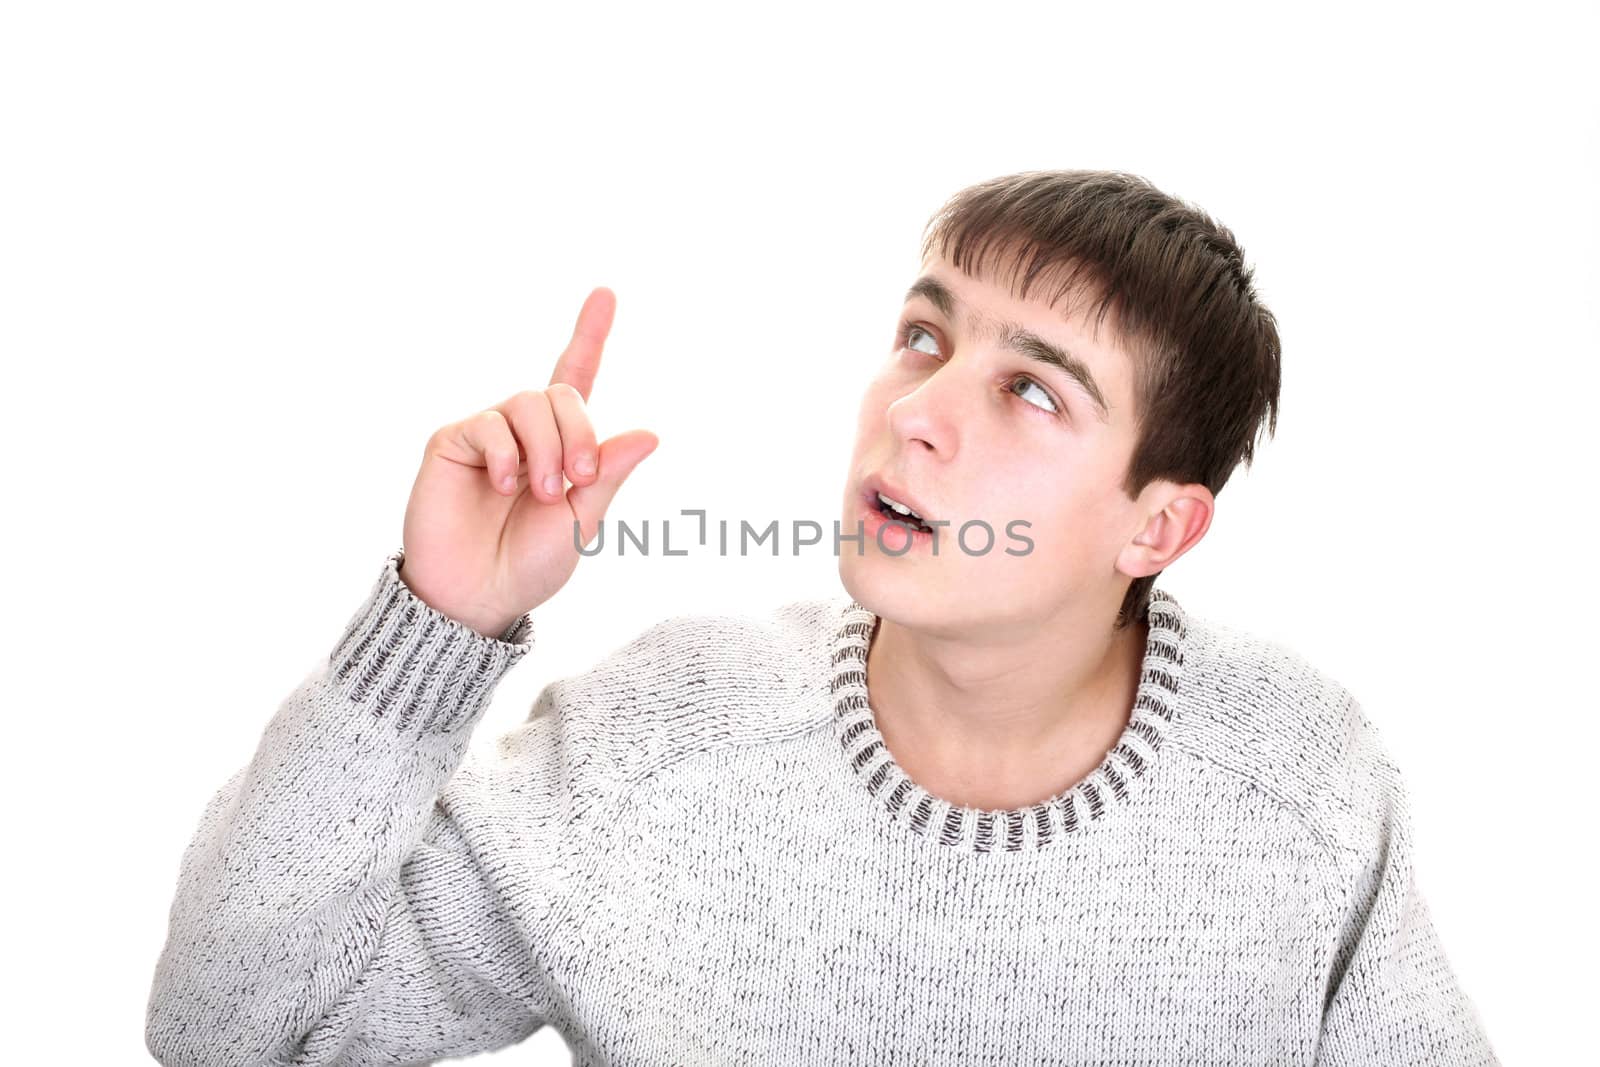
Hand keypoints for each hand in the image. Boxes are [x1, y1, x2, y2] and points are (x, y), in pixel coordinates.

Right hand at [397, 287, 657, 635]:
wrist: (475, 596)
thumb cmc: (527, 564)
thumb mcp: (580, 522)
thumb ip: (607, 475)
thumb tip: (650, 433)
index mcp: (560, 443)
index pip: (577, 376)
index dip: (590, 333)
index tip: (606, 292)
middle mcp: (524, 430)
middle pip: (563, 393)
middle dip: (581, 433)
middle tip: (577, 481)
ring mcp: (488, 433)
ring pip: (529, 402)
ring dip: (547, 447)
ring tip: (539, 492)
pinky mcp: (452, 441)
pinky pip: (491, 423)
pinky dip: (510, 454)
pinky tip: (506, 485)